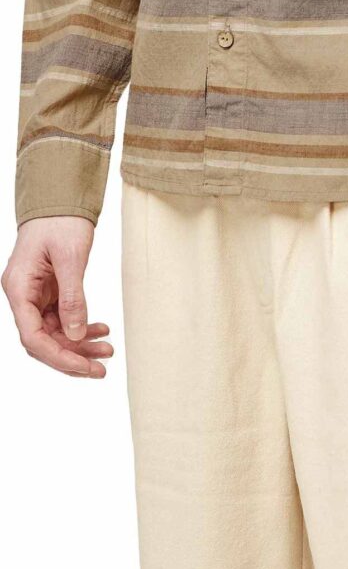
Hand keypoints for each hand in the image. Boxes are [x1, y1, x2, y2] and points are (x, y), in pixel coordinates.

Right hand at [2, 217, 113, 377]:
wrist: (60, 200)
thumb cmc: (60, 221)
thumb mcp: (70, 258)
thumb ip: (72, 297)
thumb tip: (76, 333)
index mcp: (19, 288)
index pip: (33, 336)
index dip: (58, 357)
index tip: (84, 367)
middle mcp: (23, 296)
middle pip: (43, 341)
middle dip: (72, 356)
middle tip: (101, 368)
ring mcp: (35, 296)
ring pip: (55, 334)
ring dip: (80, 344)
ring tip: (107, 350)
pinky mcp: (48, 293)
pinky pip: (62, 320)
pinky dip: (81, 328)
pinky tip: (102, 330)